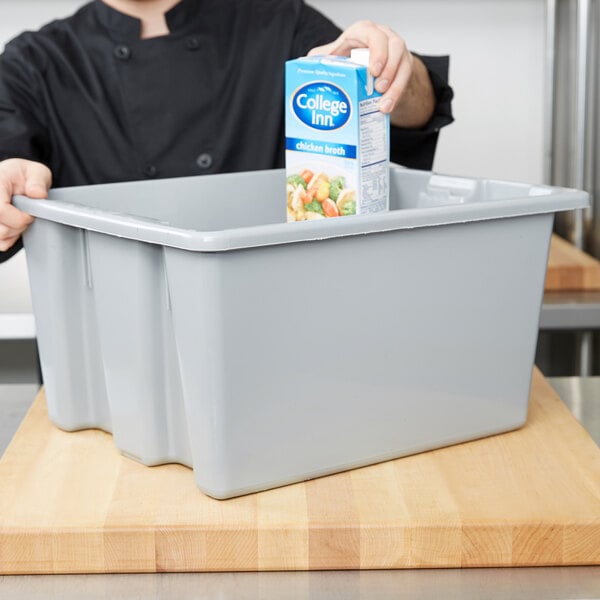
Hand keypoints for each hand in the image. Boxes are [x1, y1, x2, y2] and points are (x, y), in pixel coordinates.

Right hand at [0, 158, 51, 251]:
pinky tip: (12, 223)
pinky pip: (1, 244)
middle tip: (26, 213)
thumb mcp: (36, 171)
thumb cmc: (22, 176)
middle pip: (1, 228)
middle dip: (19, 224)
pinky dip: (11, 238)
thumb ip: (38, 181)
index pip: (0, 210)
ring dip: (15, 231)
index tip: (30, 214)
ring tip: (19, 216)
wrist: (13, 180)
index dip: (19, 218)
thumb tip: (38, 194)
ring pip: (0, 237)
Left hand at [308, 20, 434, 127]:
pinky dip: (397, 95)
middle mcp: (384, 37)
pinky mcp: (404, 66)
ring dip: (395, 85)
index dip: (376, 50)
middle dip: (388, 69)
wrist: (371, 67)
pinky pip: (406, 79)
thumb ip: (322, 58)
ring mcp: (397, 52)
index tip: (373, 70)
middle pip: (394, 46)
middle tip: (379, 88)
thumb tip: (304, 66)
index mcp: (364, 32)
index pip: (372, 33)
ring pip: (403, 64)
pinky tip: (387, 107)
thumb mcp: (336, 55)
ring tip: (383, 104)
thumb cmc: (352, 58)